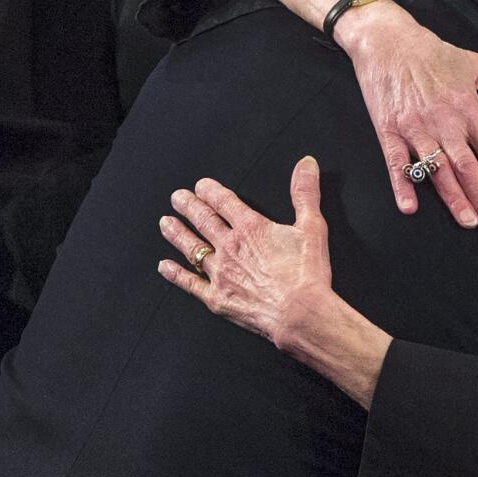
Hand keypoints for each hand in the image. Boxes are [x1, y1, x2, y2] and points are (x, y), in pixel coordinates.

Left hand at [158, 157, 389, 406]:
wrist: (299, 313)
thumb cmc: (307, 272)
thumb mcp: (312, 226)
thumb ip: (305, 193)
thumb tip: (306, 163)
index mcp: (251, 228)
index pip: (225, 203)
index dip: (211, 191)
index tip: (200, 185)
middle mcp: (230, 247)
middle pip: (203, 221)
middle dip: (189, 207)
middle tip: (176, 197)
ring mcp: (220, 273)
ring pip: (192, 249)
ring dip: (177, 234)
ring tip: (165, 223)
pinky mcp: (217, 298)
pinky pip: (191, 283)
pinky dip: (176, 274)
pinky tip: (164, 267)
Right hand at [340, 0, 477, 233]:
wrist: (387, 40)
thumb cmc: (434, 53)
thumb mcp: (477, 65)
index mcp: (467, 107)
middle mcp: (443, 121)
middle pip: (467, 165)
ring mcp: (414, 127)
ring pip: (436, 168)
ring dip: (452, 197)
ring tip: (468, 221)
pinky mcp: (387, 130)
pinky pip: (396, 162)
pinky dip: (403, 185)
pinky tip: (410, 207)